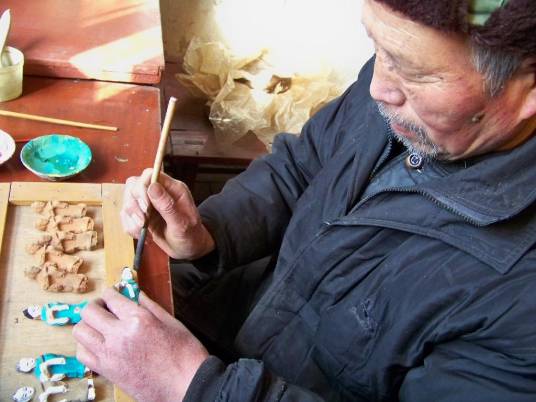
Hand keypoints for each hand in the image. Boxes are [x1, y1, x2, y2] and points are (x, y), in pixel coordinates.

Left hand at [73, 288, 208, 401]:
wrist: (186, 386)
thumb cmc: (184, 356)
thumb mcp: (172, 323)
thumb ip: (150, 306)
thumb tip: (137, 295)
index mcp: (137, 320)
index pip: (111, 297)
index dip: (112, 291)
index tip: (115, 292)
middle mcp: (118, 336)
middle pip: (89, 311)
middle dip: (96, 304)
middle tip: (106, 306)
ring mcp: (109, 355)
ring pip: (80, 331)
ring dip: (88, 323)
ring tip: (100, 324)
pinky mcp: (106, 371)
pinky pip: (82, 353)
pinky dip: (86, 344)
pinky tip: (99, 342)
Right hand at [121, 169, 214, 259]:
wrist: (188, 249)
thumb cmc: (190, 236)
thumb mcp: (182, 224)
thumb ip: (167, 206)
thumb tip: (153, 186)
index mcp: (173, 189)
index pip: (150, 175)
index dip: (142, 187)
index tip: (145, 208)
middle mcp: (159, 192)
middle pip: (134, 185)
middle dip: (135, 205)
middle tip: (143, 222)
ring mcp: (148, 203)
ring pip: (128, 201)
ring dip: (132, 219)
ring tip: (145, 232)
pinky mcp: (141, 214)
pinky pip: (125, 216)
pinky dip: (130, 227)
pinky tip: (142, 235)